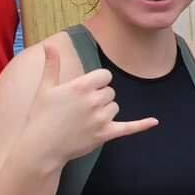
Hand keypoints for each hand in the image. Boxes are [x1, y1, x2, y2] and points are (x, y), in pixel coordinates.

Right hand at [24, 42, 157, 168]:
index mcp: (81, 87)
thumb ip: (52, 65)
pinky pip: (128, 127)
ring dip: (105, 111)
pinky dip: (142, 125)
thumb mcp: (44, 88)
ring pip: (115, 107)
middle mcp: (93, 101)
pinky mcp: (105, 134)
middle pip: (110, 92)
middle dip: (99, 97)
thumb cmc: (40, 117)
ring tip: (85, 120)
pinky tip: (154, 121)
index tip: (87, 89)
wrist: (40, 148)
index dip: (97, 82)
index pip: (105, 76)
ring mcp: (101, 119)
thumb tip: (50, 45)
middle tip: (80, 109)